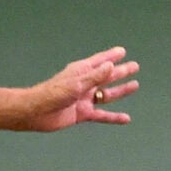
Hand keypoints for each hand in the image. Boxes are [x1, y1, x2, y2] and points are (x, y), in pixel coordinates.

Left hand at [22, 48, 140, 131]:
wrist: (36, 112)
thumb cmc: (53, 94)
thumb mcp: (76, 83)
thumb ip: (95, 76)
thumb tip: (111, 65)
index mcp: (81, 71)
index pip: (100, 61)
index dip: (111, 56)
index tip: (122, 51)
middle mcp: (84, 84)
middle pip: (107, 76)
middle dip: (121, 72)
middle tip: (134, 66)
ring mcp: (84, 99)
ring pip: (107, 94)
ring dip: (121, 91)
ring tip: (134, 86)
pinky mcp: (83, 113)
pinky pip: (102, 115)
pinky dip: (114, 117)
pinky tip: (126, 118)